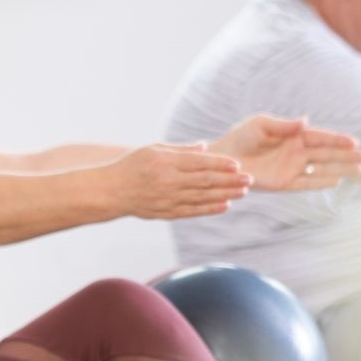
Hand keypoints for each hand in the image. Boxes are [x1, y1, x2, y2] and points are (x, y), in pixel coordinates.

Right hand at [106, 144, 251, 219]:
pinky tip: (225, 205)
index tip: (237, 165)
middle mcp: (169, 181)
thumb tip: (205, 147)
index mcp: (166, 162)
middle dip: (229, 180)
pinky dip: (210, 209)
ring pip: (202, 197)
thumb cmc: (132, 165)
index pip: (199, 163)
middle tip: (249, 178)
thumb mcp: (153, 149)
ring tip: (243, 192)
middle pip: (205, 181)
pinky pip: (193, 211)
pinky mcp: (166, 212)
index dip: (220, 164)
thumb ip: (180, 149)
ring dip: (225, 194)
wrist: (111, 191)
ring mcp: (168, 199)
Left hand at [210, 114, 360, 191]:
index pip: (321, 137)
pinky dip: (320, 182)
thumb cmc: (240, 138)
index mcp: (293, 136)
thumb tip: (305, 121)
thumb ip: (284, 125)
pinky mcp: (283, 183)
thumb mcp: (261, 124)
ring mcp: (291, 168)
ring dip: (341, 169)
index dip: (338, 140)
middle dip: (347, 155)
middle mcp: (296, 152)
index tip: (355, 141)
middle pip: (327, 154)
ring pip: (322, 169)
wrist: (222, 159)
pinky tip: (337, 181)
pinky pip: (306, 183)